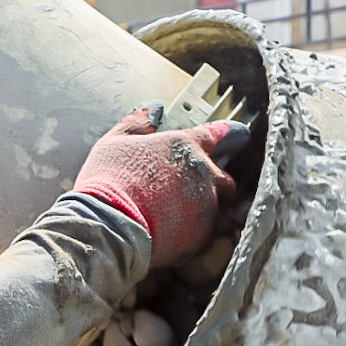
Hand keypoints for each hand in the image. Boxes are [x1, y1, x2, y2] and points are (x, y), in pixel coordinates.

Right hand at [73, 103, 246, 266]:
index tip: (237, 134)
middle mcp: (203, 173)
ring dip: (206, 211)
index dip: (227, 133)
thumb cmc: (107, 181)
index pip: (216, 134)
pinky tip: (174, 239)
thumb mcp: (114, 143)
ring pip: (219, 209)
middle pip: (224, 178)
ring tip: (180, 220)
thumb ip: (137, 122)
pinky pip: (207, 236)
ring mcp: (206, 206)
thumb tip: (154, 107)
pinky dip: (195, 236)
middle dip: (215, 183)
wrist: (107, 227)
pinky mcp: (202, 237)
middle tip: (193, 192)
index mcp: (184, 146)